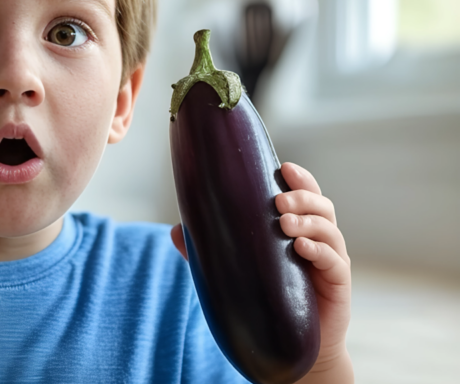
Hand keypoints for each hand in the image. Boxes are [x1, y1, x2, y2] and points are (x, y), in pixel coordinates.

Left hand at [170, 162, 352, 381]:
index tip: (284, 167)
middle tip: (278, 201)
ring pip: (329, 229)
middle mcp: (320, 239)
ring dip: (308, 222)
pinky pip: (334, 261)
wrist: (294, 346)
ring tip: (284, 223)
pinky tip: (300, 248)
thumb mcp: (239, 271)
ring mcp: (331, 260)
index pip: (305, 195)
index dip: (300, 179)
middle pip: (321, 206)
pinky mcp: (338, 283)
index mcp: (299, 228)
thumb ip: (210, 250)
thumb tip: (176, 230)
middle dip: (302, 197)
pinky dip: (318, 250)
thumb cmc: (268, 299)